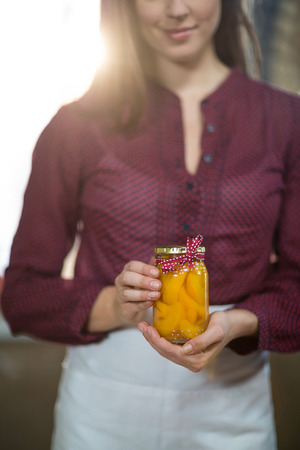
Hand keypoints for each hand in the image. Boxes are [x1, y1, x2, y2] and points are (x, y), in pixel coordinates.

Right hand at [113, 260, 161, 325]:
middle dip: (143, 280)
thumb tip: (158, 258)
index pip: (132, 265)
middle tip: (158, 285)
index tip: (157, 273)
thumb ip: (150, 269)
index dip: (145, 268)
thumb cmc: (137, 289)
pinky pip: (132, 306)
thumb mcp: (143, 277)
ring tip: (156, 294)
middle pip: (127, 277)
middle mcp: (121, 282)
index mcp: (127, 271)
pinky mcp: (124, 309)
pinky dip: (143, 304)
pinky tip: (151, 303)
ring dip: (143, 294)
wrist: (126, 308)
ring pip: (127, 293)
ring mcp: (120, 296)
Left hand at [138, 309, 257, 371]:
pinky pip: (169, 346)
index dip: (158, 342)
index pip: (172, 352)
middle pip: (165, 353)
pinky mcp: (186, 351)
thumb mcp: (216, 331)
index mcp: (197, 361)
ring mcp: (188, 358)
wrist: (230, 325)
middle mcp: (191, 362)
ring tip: (143, 326)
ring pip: (165, 350)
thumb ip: (202, 341)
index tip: (149, 329)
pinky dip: (159, 338)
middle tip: (141, 325)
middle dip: (151, 340)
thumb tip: (185, 350)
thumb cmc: (224, 325)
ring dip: (153, 339)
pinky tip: (152, 329)